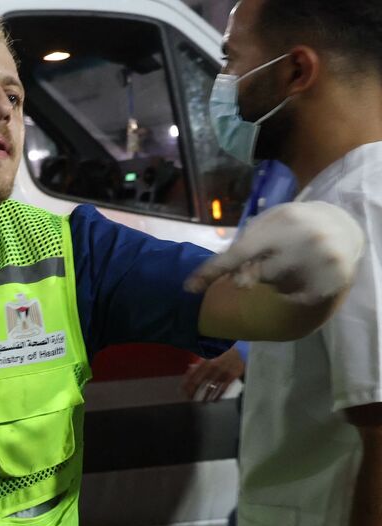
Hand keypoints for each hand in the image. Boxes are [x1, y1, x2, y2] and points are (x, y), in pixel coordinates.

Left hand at [182, 346, 244, 401]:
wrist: (240, 347)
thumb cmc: (222, 349)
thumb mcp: (208, 351)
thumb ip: (199, 359)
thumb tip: (190, 368)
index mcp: (205, 359)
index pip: (192, 375)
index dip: (186, 384)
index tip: (182, 391)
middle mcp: (213, 367)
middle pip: (199, 383)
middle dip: (192, 392)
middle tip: (189, 398)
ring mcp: (223, 372)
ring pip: (210, 389)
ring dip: (204, 397)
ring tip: (200, 402)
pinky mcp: (232, 376)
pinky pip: (223, 389)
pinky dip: (217, 396)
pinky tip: (214, 400)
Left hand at [186, 201, 363, 303]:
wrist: (342, 227)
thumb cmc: (293, 225)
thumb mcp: (269, 222)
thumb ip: (247, 245)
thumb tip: (235, 280)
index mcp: (282, 222)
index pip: (239, 252)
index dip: (212, 270)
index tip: (189, 287)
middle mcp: (303, 241)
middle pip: (257, 275)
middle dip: (257, 270)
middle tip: (274, 255)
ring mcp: (321, 263)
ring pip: (275, 287)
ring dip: (276, 279)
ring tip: (294, 260)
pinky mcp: (331, 283)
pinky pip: (293, 298)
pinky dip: (291, 290)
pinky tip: (304, 272)